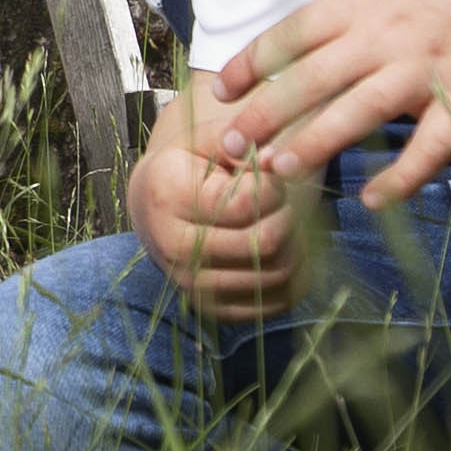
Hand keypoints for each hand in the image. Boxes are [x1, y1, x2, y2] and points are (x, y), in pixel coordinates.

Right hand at [130, 83, 305, 319]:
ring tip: (286, 222)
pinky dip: (293, 278)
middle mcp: (173, 248)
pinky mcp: (213, 310)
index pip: (246, 205)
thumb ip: (238, 141)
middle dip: (290, 217)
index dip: (274, 187)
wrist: (154, 209)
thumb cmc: (185, 167)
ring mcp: (191, 286)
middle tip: (285, 202)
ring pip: (275, 275)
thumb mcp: (203, 141)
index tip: (269, 176)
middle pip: (265, 243)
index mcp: (167, 197)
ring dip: (296, 246)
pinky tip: (283, 251)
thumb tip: (274, 159)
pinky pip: (275, 302)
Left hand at [210, 0, 450, 208]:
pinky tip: (371, 199)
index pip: (293, 33)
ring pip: (355, 113)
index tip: (222, 91)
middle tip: (228, 147)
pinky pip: (427, 150)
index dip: (253, 63)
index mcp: (368, 0)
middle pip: (310, 77)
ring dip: (312, 144)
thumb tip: (323, 39)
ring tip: (277, 171)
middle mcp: (388, 35)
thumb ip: (366, 11)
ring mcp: (428, 70)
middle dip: (263, 113)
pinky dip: (397, 178)